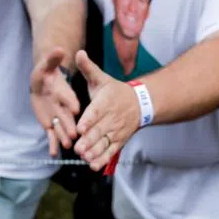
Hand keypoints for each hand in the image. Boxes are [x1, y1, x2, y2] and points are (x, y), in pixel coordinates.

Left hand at [30, 48, 79, 155]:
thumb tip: (58, 47)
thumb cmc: (49, 75)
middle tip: (74, 134)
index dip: (72, 102)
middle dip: (70, 125)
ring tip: (67, 145)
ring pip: (62, 129)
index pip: (70, 98)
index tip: (75, 107)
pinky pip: (52, 136)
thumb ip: (53, 58)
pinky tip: (54, 154)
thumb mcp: (48, 65)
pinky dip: (53, 144)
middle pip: (69, 117)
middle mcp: (64, 108)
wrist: (46, 83)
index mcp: (66, 94)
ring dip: (64, 137)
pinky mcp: (51, 125)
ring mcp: (58, 118)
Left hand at [73, 50, 141, 171]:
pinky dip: (103, 159)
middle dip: (89, 140)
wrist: (140, 103)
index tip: (80, 127)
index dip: (88, 120)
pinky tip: (93, 166)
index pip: (96, 111)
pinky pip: (110, 151)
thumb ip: (88, 68)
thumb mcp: (101, 78)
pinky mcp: (119, 141)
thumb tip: (78, 52)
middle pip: (99, 131)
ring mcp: (116, 131)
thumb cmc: (114, 91)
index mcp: (105, 102)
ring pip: (105, 143)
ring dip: (95, 151)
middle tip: (78, 148)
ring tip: (85, 158)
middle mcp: (111, 118)